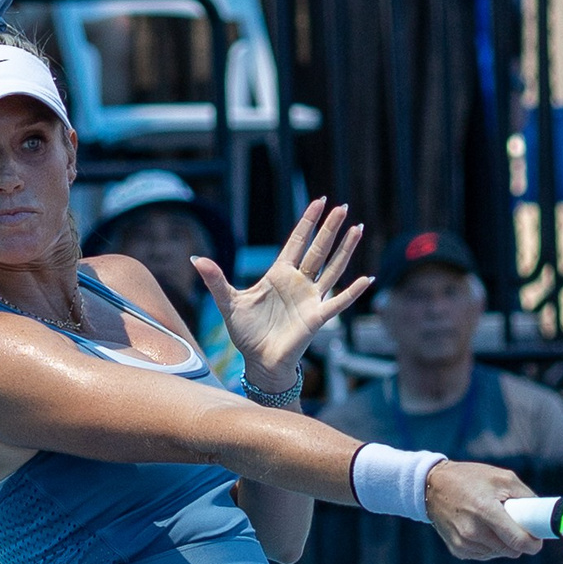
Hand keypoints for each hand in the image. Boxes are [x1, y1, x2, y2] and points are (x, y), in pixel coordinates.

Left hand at [205, 199, 367, 389]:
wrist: (258, 361)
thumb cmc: (246, 333)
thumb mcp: (228, 302)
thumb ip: (216, 280)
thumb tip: (197, 259)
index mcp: (279, 274)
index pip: (297, 241)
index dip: (308, 222)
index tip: (319, 202)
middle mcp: (299, 283)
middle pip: (318, 249)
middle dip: (330, 228)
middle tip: (342, 207)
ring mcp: (310, 298)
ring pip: (332, 268)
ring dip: (345, 250)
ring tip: (357, 229)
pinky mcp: (317, 317)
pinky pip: (338, 302)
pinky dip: (352, 292)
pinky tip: (365, 279)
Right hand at [425, 460, 544, 560]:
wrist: (432, 486)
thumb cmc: (470, 479)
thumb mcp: (502, 478)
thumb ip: (526, 496)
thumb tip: (543, 514)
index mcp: (486, 510)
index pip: (519, 541)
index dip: (534, 544)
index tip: (538, 539)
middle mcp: (473, 531)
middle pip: (512, 551)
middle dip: (519, 540)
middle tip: (515, 523)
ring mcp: (464, 543)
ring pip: (500, 554)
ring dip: (503, 543)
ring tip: (493, 521)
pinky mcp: (458, 550)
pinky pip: (485, 555)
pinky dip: (489, 545)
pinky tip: (481, 528)